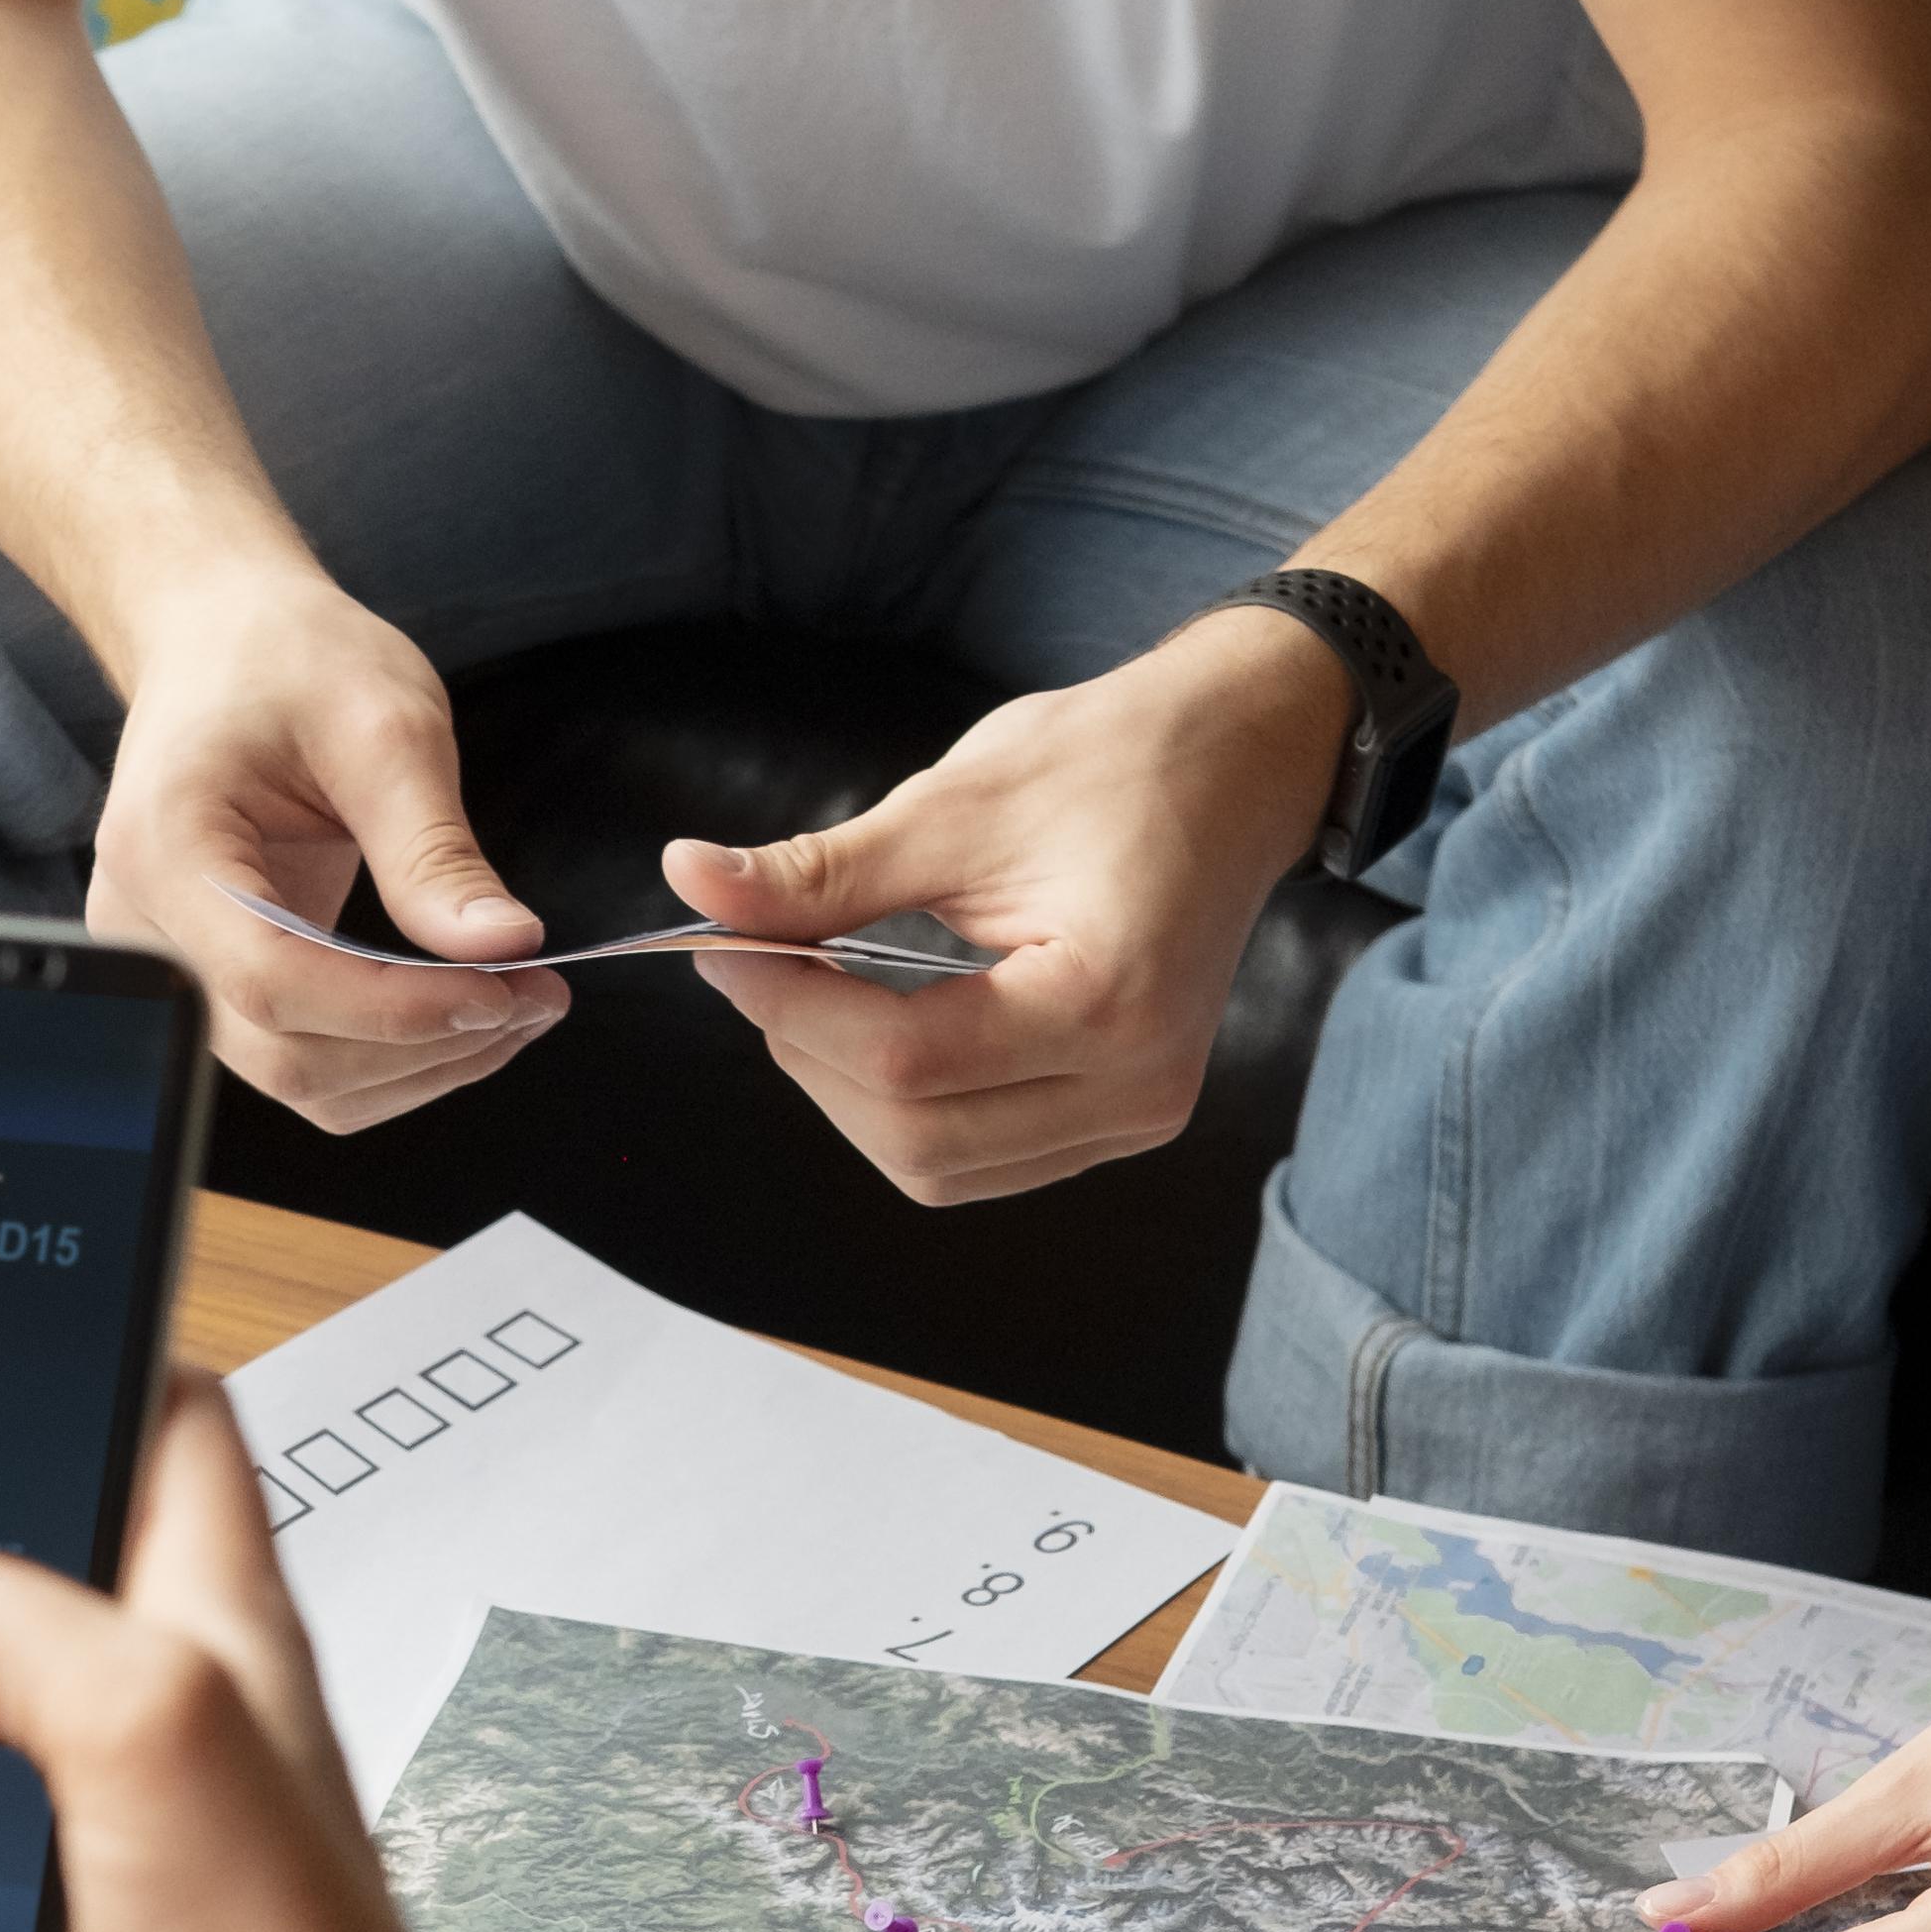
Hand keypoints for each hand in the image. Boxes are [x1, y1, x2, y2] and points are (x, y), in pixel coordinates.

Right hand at [92, 554, 566, 1131]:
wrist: (219, 641)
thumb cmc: (287, 659)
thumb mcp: (382, 726)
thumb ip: (434, 848)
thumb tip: (505, 947)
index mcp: (166, 847)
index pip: (272, 980)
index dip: (393, 1011)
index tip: (501, 992)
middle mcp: (146, 929)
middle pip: (283, 1054)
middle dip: (421, 1047)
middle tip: (534, 1000)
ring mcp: (171, 967)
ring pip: (297, 1077)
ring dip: (416, 1064)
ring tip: (513, 1005)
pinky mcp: (212, 980)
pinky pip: (300, 1052)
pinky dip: (389, 1052)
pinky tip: (458, 1007)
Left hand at [660, 617, 1346, 1206]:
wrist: (1240, 764)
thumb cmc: (1116, 764)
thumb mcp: (956, 805)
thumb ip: (822, 871)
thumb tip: (690, 881)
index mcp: (1106, 1003)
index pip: (906, 1061)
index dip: (790, 1009)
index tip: (722, 945)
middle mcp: (1136, 1088)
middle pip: (917, 1141)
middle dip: (811, 1058)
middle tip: (756, 967)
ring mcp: (1138, 1116)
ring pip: (941, 1167)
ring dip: (850, 1095)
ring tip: (812, 994)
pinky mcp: (1125, 1116)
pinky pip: (984, 1156)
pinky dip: (908, 1106)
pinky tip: (876, 1026)